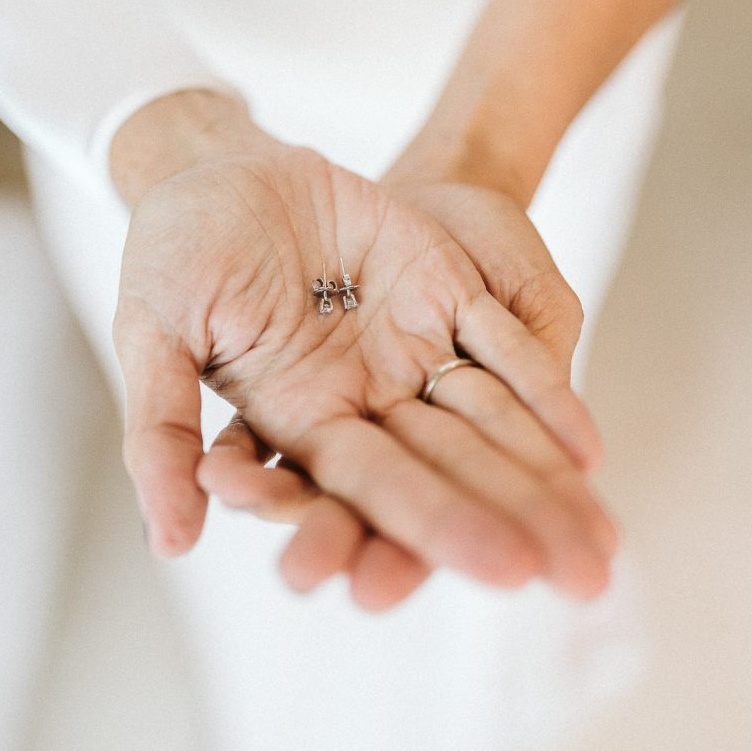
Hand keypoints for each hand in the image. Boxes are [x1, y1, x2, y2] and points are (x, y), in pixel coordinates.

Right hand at [111, 93, 615, 604]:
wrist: (221, 166)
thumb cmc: (173, 250)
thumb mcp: (153, 335)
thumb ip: (161, 432)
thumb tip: (172, 543)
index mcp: (299, 420)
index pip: (371, 488)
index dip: (428, 530)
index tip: (489, 577)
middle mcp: (364, 399)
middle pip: (450, 474)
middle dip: (512, 526)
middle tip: (580, 584)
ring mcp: (407, 348)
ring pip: (491, 426)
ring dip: (546, 484)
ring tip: (599, 551)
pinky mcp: (444, 293)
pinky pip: (504, 350)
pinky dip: (545, 397)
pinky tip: (588, 452)